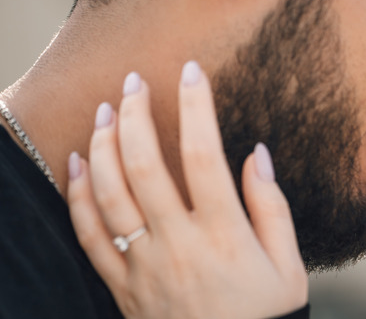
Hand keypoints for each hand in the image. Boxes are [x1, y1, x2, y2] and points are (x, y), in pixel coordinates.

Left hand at [66, 62, 307, 318]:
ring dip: (103, 146)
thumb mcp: (289, 265)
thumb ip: (271, 207)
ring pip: (109, 195)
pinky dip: (78, 197)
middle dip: (136, 114)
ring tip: (106, 110)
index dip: (194, 106)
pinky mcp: (123, 287)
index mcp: (225, 234)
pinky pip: (90, 237)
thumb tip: (256, 153)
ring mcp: (145, 266)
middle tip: (133, 81)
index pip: (202, 154)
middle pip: (144, 165)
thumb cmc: (266, 316)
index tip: (190, 70)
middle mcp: (179, 245)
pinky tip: (76, 162)